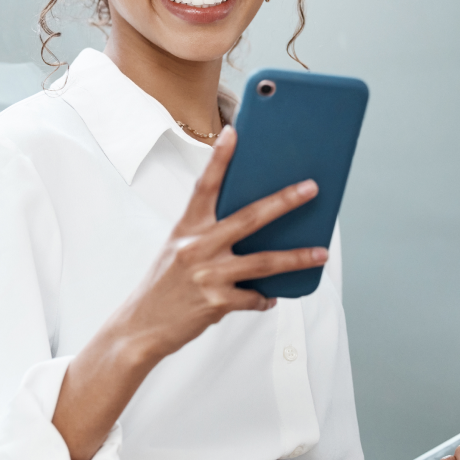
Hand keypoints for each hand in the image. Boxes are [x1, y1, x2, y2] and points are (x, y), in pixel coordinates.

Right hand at [51, 125, 325, 459]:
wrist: (139, 327)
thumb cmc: (162, 286)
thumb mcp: (177, 252)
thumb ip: (209, 238)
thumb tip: (253, 232)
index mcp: (186, 229)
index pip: (205, 185)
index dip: (220, 158)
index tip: (234, 132)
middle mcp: (196, 247)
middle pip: (250, 217)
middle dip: (284, 200)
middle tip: (311, 188)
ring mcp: (207, 274)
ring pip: (264, 261)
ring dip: (297, 257)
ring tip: (320, 253)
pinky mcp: (216, 302)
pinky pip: (253, 297)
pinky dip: (264, 298)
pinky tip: (267, 298)